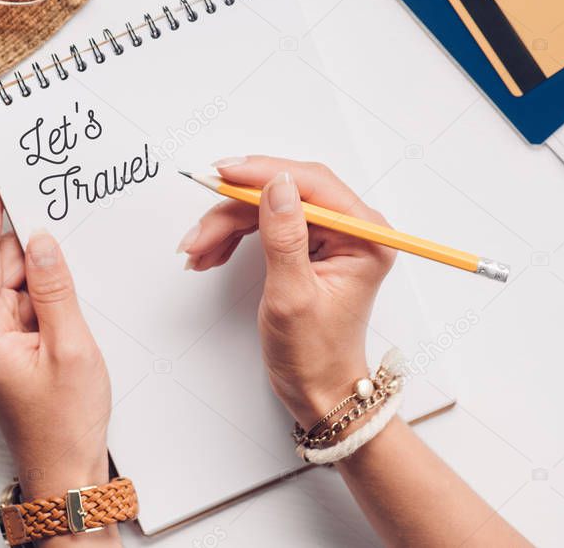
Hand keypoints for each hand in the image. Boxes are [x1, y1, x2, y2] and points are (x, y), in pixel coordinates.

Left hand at [0, 171, 113, 512]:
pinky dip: (46, 290)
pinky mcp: (11, 345)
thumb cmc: (62, 425)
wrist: (65, 471)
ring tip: (70, 254)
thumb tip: (40, 239)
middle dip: (28, 237)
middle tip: (50, 198)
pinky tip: (68, 286)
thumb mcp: (70, 348)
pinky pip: (26, 302)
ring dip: (42, 269)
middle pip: (0, 263)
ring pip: (16, 281)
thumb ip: (54, 288)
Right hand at [177, 156, 395, 424]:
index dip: (263, 174)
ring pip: (267, 208)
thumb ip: (284, 237)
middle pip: (284, 193)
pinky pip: (265, 225)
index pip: (312, 184)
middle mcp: (352, 229)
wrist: (318, 388)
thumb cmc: (315, 354)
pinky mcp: (309, 245)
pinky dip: (233, 236)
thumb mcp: (293, 296)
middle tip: (199, 230)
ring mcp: (330, 237)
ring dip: (227, 226)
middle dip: (235, 209)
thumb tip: (276, 184)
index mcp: (365, 237)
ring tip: (197, 250)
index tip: (224, 174)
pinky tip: (211, 254)